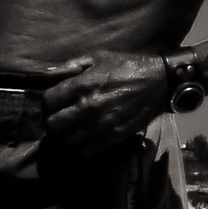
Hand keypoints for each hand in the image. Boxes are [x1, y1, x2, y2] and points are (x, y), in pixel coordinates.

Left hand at [42, 50, 168, 147]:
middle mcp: (87, 107)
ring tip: (72, 130)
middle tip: (62, 117)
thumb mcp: (98, 57)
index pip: (49, 101)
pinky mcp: (111, 138)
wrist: (159, 82)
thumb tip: (48, 73)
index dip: (50, 101)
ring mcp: (99, 125)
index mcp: (81, 85)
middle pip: (54, 124)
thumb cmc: (127, 66)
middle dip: (55, 120)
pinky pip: (85, 152)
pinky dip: (79, 148)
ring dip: (66, 136)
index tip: (56, 101)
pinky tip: (83, 140)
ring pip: (67, 141)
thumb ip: (72, 66)